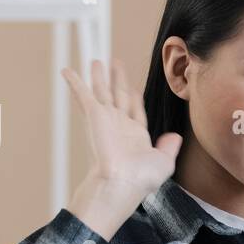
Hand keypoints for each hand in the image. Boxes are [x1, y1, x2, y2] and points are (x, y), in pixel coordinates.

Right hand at [61, 58, 182, 198]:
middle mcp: (120, 125)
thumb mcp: (164, 161)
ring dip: (99, 76)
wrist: (122, 182)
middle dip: (118, 79)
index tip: (132, 87)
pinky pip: (83, 94)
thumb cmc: (141, 178)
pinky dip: (75, 82)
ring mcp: (106, 119)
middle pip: (119, 95)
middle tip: (115, 63)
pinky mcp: (94, 116)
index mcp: (136, 135)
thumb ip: (169, 146)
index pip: (134, 109)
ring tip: (96, 61)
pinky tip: (68, 71)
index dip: (134, 97)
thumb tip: (175, 136)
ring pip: (102, 91)